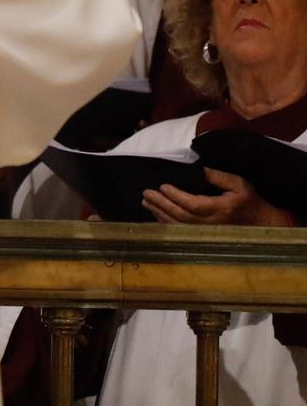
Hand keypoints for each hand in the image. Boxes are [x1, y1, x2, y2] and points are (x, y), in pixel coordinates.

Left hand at [144, 169, 295, 227]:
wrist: (260, 223)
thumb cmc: (249, 201)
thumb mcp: (238, 184)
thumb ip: (217, 177)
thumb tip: (198, 169)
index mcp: (221, 209)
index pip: (193, 204)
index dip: (176, 196)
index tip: (162, 186)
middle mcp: (212, 223)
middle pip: (181, 216)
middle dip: (161, 204)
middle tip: (146, 194)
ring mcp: (207, 232)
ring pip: (178, 225)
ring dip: (160, 213)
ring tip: (146, 202)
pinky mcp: (203, 236)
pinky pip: (181, 232)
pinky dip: (166, 223)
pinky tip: (156, 214)